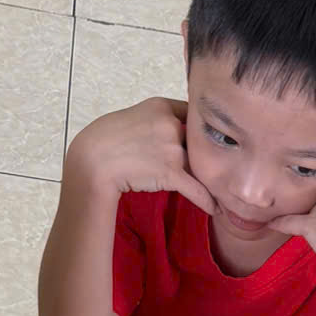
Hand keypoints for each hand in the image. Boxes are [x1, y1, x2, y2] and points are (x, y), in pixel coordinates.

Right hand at [68, 97, 211, 212]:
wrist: (92, 160)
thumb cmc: (103, 140)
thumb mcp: (130, 118)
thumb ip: (152, 121)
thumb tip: (163, 132)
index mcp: (160, 106)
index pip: (192, 113)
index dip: (200, 127)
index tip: (207, 137)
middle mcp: (170, 124)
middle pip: (200, 140)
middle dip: (208, 155)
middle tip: (223, 165)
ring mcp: (172, 148)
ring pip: (201, 165)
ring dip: (211, 179)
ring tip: (223, 190)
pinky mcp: (171, 172)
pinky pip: (196, 188)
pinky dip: (207, 200)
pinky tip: (215, 209)